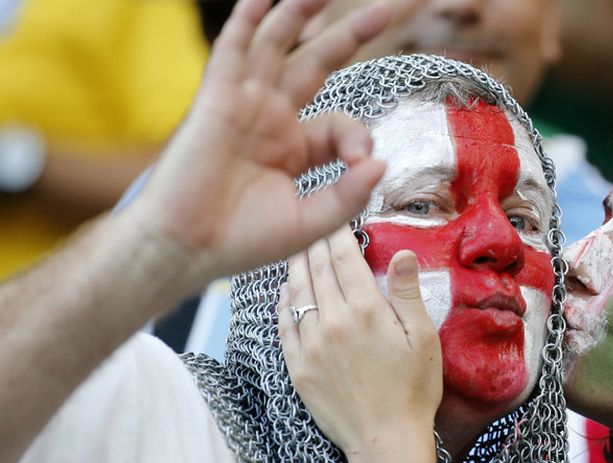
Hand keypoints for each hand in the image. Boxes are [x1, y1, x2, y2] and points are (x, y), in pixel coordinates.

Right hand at [123, 0, 389, 293]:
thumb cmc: (242, 241)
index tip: (362, 163)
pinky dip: (248, 20)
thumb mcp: (310, 222)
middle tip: (385, 8)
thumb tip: (381, 162)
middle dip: (348, 35)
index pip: (341, 124)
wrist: (187, 248)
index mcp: (295, 148)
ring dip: (300, 13)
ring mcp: (245, 104)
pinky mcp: (217, 98)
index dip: (359, 137)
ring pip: (277, 45)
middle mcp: (271, 119)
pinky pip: (233, 49)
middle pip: (315, 63)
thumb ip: (348, 194)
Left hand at [279, 225, 442, 454]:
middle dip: (315, 241)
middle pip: (316, 268)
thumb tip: (402, 253)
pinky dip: (284, 300)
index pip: (344, 257)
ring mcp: (309, 344)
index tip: (336, 216)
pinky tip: (288, 290)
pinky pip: (284, 323)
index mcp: (365, 310)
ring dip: (297, 265)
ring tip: (299, 248)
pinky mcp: (296, 366)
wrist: (385, 441)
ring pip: (296, 291)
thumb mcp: (423, 338)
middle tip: (314, 223)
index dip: (338, 231)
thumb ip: (407, 293)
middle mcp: (331, 321)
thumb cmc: (414, 390)